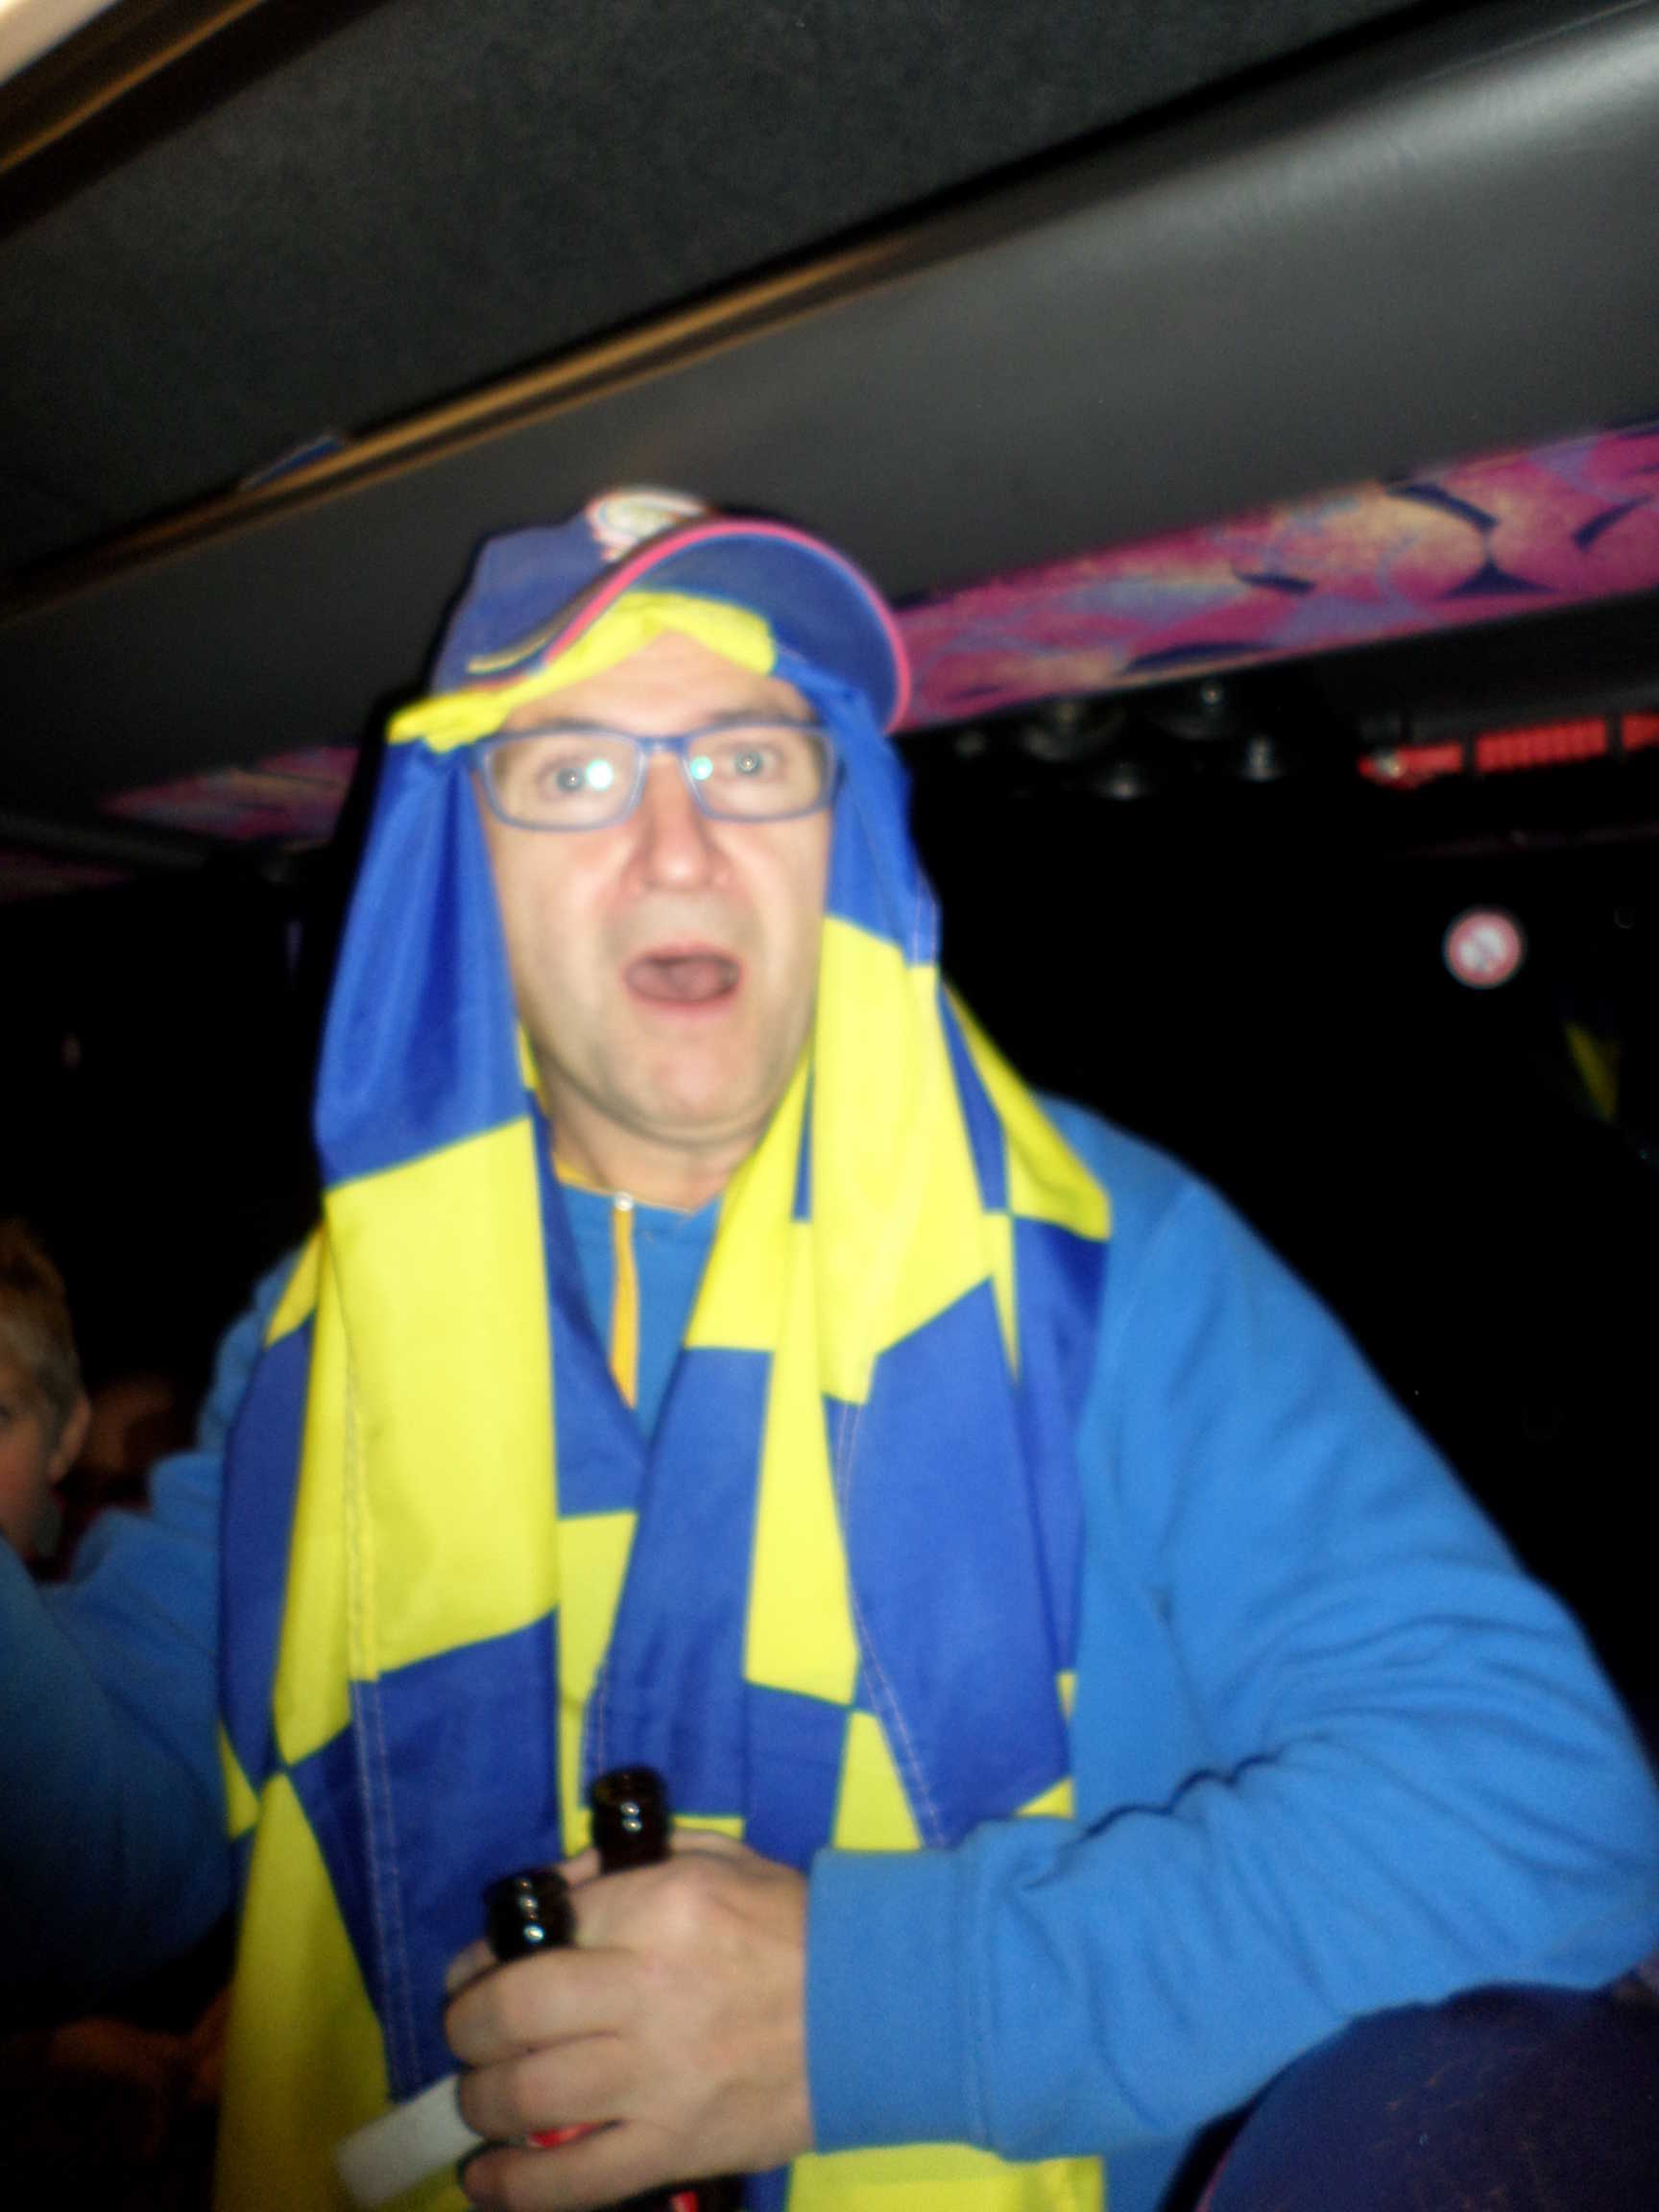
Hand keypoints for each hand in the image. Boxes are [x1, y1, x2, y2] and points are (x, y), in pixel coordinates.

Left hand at [446, 1832, 811, 2207]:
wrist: (877, 2007)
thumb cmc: (791, 1924)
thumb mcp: (712, 1859)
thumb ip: (622, 1869)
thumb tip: (549, 1898)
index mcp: (658, 1909)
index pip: (536, 1938)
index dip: (482, 1963)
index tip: (472, 1977)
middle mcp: (646, 1991)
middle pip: (513, 2016)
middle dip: (469, 2030)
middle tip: (469, 2038)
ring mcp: (660, 2077)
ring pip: (529, 2100)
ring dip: (482, 2102)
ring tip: (480, 2100)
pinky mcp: (678, 2145)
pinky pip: (577, 2181)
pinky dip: (515, 2189)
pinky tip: (484, 2181)